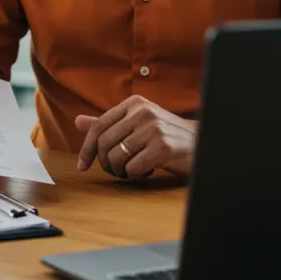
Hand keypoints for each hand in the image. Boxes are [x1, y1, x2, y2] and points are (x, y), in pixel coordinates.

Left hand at [75, 96, 197, 179]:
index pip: (98, 126)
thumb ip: (108, 123)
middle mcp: (142, 112)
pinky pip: (133, 168)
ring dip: (121, 171)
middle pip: (104, 144)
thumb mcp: (137, 124)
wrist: (202, 143)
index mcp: (133, 103)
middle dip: (106, 164)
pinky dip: (136, 175)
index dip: (87, 149)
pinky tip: (148, 171)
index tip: (82, 166)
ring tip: (134, 170)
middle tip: (118, 171)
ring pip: (116, 158)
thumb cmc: (166, 135)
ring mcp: (153, 128)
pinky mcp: (163, 146)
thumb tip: (78, 121)